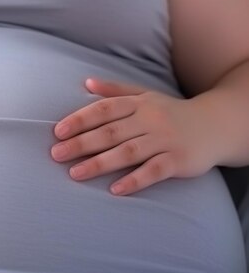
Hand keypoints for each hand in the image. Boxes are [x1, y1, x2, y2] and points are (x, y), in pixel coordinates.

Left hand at [50, 78, 218, 195]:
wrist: (217, 125)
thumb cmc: (171, 112)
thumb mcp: (145, 95)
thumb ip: (116, 91)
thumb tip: (86, 82)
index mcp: (138, 104)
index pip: (104, 110)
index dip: (79, 120)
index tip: (58, 132)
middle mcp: (150, 120)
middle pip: (110, 132)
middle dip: (81, 143)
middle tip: (56, 154)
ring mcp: (165, 140)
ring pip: (128, 152)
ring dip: (100, 163)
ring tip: (75, 173)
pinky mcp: (179, 161)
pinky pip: (154, 171)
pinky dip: (134, 180)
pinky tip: (115, 189)